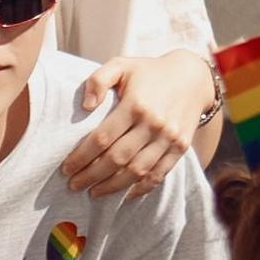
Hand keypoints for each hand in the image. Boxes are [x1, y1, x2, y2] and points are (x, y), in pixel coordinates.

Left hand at [65, 50, 215, 195]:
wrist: (193, 77)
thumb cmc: (149, 72)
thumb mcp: (121, 65)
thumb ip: (98, 80)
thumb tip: (86, 106)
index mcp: (135, 104)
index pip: (102, 138)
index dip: (81, 156)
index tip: (66, 167)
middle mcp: (153, 124)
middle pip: (117, 159)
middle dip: (92, 176)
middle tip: (74, 185)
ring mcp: (169, 138)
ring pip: (137, 171)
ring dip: (113, 187)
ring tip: (94, 193)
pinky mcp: (181, 147)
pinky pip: (159, 174)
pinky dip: (141, 188)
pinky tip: (124, 194)